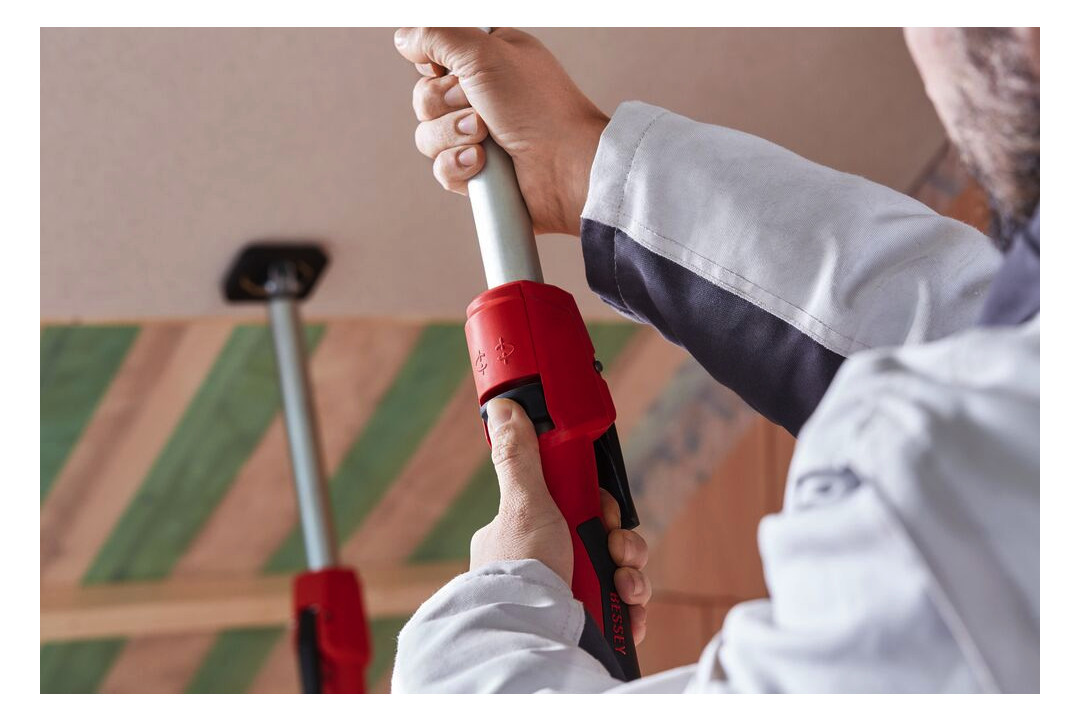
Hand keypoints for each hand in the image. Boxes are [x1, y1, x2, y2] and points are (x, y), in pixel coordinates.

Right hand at [393, 27, 609, 235]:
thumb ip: (438, 35)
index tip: (451, 71)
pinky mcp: (477, 172)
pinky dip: (459, 166)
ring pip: (427, 135)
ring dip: (453, 136)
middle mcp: (481, 97)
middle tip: (480, 107)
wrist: (564, 166)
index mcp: (486, 61)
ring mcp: (478, 137)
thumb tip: (403, 38)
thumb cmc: (539, 106)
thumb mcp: (485, 52)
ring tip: (486, 138)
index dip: (435, 67)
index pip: (433, 58)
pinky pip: (441, 168)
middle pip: (424, 98)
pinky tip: (483, 164)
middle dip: (445, 105)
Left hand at [470, 398, 649, 643]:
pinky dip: (632, 610)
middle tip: (618, 549)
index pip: (576, 509)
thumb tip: (502, 407)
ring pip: (617, 575)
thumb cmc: (522, 568)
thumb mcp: (523, 504)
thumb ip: (519, 457)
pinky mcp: (586, 625)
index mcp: (528, 535)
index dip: (600, 508)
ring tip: (624, 585)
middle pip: (603, 542)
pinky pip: (621, 611)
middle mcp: (546, 565)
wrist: (530, 633)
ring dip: (632, 577)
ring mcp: (566, 596)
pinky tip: (629, 612)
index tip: (605, 511)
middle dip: (622, 545)